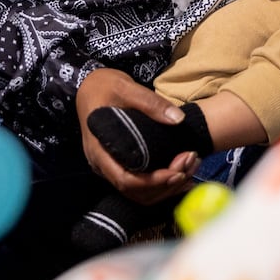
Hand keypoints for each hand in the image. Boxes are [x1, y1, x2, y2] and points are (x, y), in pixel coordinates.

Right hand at [75, 68, 197, 204]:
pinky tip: (181, 174)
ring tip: (190, 169)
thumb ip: (150, 102)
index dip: (152, 181)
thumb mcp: (125, 87)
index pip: (125, 179)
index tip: (177, 171)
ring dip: (166, 187)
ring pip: (139, 192)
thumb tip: (178, 119)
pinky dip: (161, 184)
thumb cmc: (103, 86)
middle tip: (190, 164)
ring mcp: (109, 166)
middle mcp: (102, 164)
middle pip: (134, 191)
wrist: (89, 87)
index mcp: (99, 149)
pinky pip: (139, 185)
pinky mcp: (118, 164)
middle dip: (166, 184)